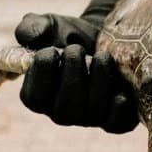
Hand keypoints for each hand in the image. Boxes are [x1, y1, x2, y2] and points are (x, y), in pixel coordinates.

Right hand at [13, 0, 137, 132]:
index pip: (35, 100)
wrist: (103, 37)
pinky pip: (116, 125)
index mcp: (39, 96)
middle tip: (76, 49)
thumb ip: (32, 27)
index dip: (41, 76)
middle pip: (65, 109)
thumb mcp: (50, 26)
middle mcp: (62, 113)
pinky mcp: (115, 119)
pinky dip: (119, 111)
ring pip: (92, 112)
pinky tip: (122, 93)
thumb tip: (30, 37)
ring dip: (98, 82)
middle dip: (71, 76)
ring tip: (101, 56)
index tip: (51, 50)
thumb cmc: (70, 34)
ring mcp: (89, 119)